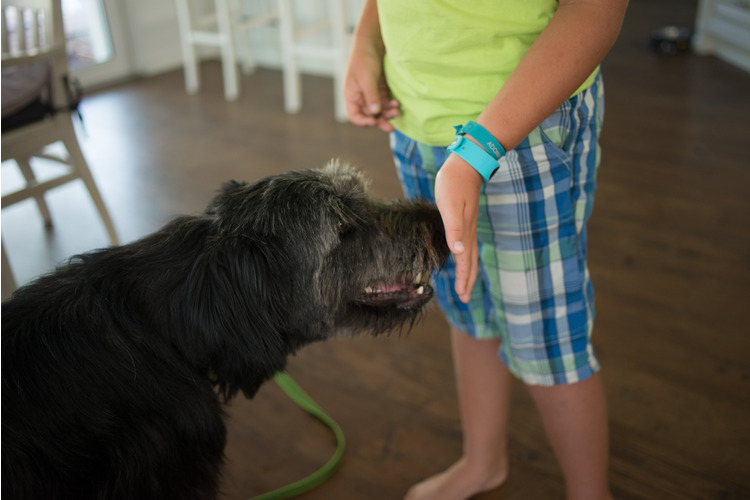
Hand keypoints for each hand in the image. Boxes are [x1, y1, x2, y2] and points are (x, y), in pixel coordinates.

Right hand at [344, 43, 399, 131]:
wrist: (372, 42)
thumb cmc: (364, 59)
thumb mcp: (367, 79)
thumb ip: (371, 96)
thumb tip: (375, 113)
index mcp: (352, 95)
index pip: (354, 115)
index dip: (363, 122)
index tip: (374, 122)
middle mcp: (361, 97)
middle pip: (369, 115)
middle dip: (380, 121)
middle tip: (391, 127)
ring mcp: (371, 93)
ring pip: (380, 110)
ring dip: (388, 113)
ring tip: (397, 111)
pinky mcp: (381, 88)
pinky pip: (386, 102)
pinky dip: (391, 104)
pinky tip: (397, 103)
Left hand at [434, 154, 482, 302]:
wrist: (466, 162)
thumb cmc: (454, 182)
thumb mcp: (450, 206)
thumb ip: (454, 229)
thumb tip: (458, 252)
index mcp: (465, 231)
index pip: (464, 261)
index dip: (463, 279)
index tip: (462, 296)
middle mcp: (469, 231)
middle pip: (470, 261)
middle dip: (467, 280)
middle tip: (464, 298)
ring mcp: (469, 225)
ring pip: (469, 253)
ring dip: (467, 270)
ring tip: (464, 284)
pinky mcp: (465, 218)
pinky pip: (466, 244)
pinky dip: (465, 256)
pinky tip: (460, 256)